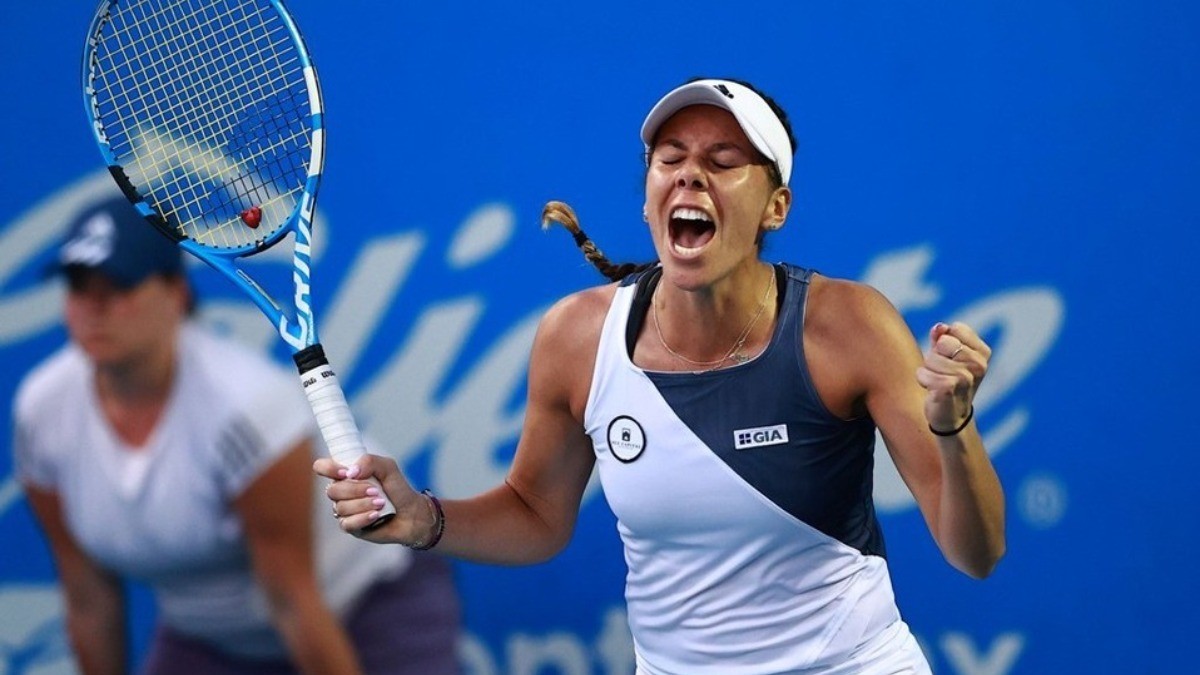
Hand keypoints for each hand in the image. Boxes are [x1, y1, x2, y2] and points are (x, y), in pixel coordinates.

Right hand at [314, 454, 429, 544]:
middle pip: (332, 490)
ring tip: (381, 503)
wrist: (412, 513)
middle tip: (375, 491)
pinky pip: (347, 523)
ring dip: (363, 504)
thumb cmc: (398, 488)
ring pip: (340, 507)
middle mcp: (342, 492)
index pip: (322, 467)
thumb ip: (370, 461)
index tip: (347, 473)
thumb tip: (350, 472)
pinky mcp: (351, 527)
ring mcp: (345, 510)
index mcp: (347, 475)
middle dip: (355, 490)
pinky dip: (363, 518)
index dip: (328, 469)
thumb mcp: (388, 467)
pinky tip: (376, 515)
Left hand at [916, 322, 990, 434]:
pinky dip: (922, 380)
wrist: (951, 416)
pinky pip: (923, 373)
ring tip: (939, 383)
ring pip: (931, 358)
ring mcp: (966, 377)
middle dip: (935, 356)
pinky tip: (933, 390)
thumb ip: (941, 337)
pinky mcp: (949, 388)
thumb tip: (939, 327)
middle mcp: (979, 364)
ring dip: (928, 370)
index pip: (955, 329)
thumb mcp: (946, 356)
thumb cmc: (948, 381)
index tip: (951, 360)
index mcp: (982, 352)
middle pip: (942, 342)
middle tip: (943, 373)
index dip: (944, 342)